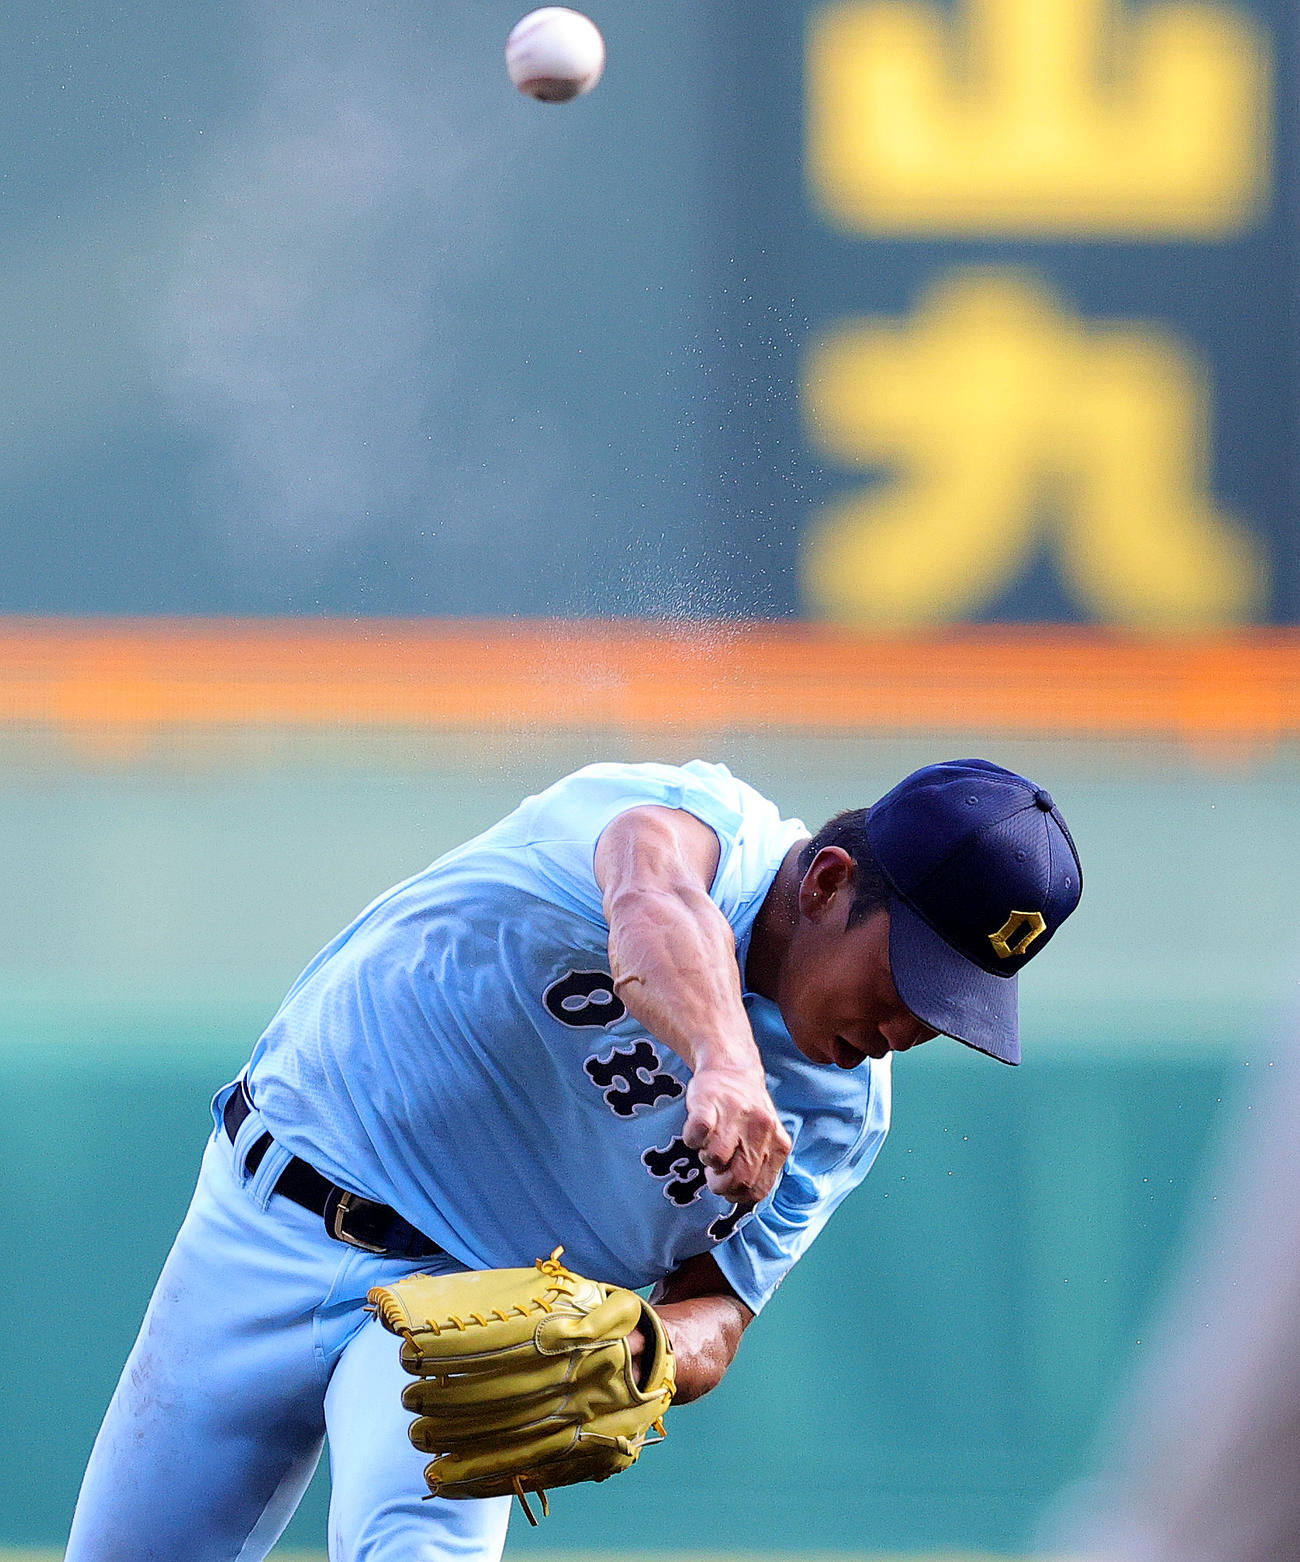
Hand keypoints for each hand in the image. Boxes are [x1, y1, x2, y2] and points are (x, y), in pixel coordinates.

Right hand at [682, 1063, 790, 1204]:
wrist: (732, 1067)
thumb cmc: (746, 1113)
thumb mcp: (765, 1140)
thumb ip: (759, 1167)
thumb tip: (742, 1198)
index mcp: (778, 1143)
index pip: (759, 1189)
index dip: (738, 1195)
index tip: (728, 1185)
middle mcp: (761, 1129)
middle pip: (739, 1178)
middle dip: (720, 1184)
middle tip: (714, 1172)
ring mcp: (735, 1115)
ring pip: (717, 1159)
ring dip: (707, 1159)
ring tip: (709, 1145)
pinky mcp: (708, 1102)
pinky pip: (698, 1133)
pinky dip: (693, 1139)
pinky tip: (697, 1134)